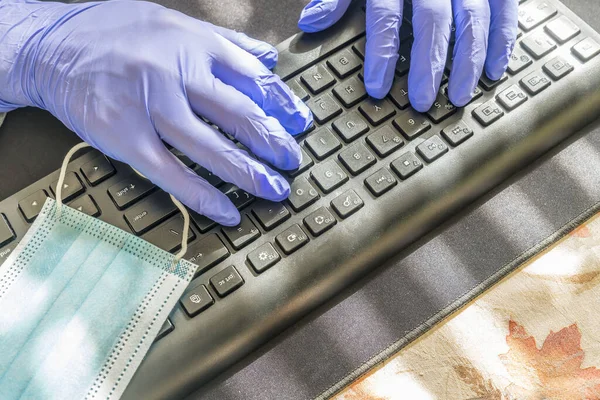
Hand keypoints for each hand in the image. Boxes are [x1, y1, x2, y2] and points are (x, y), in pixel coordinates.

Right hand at [0, 0, 311, 225]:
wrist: (50, 46)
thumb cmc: (115, 32)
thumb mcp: (174, 22)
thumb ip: (226, 43)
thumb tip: (270, 60)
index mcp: (193, 44)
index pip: (254, 78)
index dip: (283, 105)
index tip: (301, 124)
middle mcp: (176, 73)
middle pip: (239, 114)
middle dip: (274, 142)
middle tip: (294, 161)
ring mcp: (150, 107)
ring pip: (210, 147)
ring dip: (248, 173)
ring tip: (275, 189)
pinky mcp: (125, 137)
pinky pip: (171, 173)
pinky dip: (202, 196)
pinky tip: (228, 212)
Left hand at [298, 0, 517, 110]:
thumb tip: (311, 23)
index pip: (386, 16)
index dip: (381, 54)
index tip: (377, 88)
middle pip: (433, 22)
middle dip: (428, 66)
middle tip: (422, 102)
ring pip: (473, 18)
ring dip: (469, 61)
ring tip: (459, 96)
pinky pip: (505, 8)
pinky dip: (503, 38)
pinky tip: (496, 70)